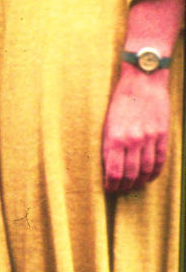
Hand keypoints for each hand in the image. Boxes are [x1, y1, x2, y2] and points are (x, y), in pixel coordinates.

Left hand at [102, 66, 170, 192]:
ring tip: (135, 185)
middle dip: (125, 186)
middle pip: (130, 174)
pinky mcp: (162, 134)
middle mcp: (132, 140)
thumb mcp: (108, 123)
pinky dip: (155, 172)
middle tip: (121, 189)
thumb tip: (109, 167)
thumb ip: (109, 145)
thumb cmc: (121, 101)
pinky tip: (149, 176)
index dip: (112, 185)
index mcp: (115, 137)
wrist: (142, 81)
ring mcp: (149, 138)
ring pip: (146, 170)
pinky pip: (160, 160)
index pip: (114, 172)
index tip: (110, 189)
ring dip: (140, 181)